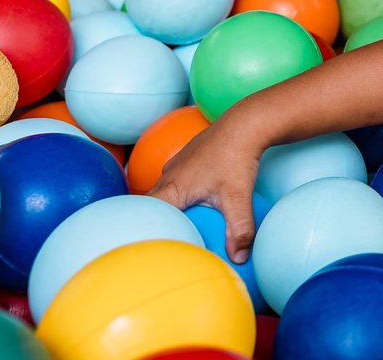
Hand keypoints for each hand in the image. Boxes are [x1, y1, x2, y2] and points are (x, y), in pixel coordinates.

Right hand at [149, 119, 262, 263]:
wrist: (245, 124)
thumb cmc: (237, 158)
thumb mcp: (239, 197)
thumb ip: (239, 228)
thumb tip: (239, 258)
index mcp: (171, 188)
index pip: (143, 214)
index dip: (137, 230)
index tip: (137, 248)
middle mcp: (168, 176)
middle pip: (150, 206)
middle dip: (151, 223)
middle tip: (154, 246)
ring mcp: (176, 165)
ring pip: (163, 193)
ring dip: (166, 210)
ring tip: (172, 230)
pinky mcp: (188, 159)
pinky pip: (175, 183)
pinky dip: (178, 197)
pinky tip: (193, 207)